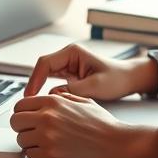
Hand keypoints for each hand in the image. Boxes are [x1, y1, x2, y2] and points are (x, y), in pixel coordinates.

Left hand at [10, 92, 157, 157]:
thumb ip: (60, 98)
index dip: (23, 113)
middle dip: (22, 127)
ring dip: (30, 143)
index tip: (28, 120)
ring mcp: (48, 137)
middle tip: (33, 132)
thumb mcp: (82, 100)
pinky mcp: (51, 156)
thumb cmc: (103, 125)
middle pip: (15, 122)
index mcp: (53, 101)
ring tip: (46, 144)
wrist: (117, 145)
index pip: (20, 105)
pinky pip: (30, 156)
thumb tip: (42, 99)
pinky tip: (50, 153)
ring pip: (21, 140)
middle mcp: (47, 117)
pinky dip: (37, 156)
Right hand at [25, 42, 157, 98]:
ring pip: (45, 76)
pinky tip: (46, 104)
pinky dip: (47, 92)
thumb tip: (53, 96)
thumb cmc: (117, 78)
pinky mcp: (70, 76)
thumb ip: (73, 90)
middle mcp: (68, 57)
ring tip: (35, 105)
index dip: (35, 79)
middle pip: (42, 69)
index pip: (45, 63)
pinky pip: (52, 82)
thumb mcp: (96, 86)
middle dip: (34, 84)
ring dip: (39, 88)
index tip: (31, 95)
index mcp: (72, 52)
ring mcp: (68, 66)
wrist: (128, 80)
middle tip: (28, 102)